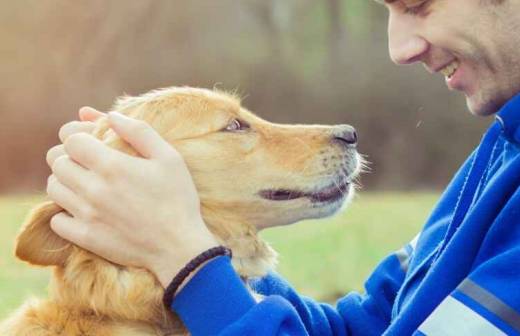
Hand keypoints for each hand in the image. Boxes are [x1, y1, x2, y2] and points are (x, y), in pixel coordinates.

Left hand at [46, 107, 217, 286]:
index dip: (79, 137)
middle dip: (69, 156)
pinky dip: (64, 212)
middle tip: (87, 162)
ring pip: (53, 188)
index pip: (70, 140)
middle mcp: (93, 188)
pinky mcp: (85, 237)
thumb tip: (111, 115)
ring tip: (84, 184)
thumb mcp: (169, 158)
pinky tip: (83, 210)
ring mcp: (86, 215)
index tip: (92, 143)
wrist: (179, 247)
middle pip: (56, 161)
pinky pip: (56, 219)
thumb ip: (139, 132)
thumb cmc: (178, 199)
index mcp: (112, 165)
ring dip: (64, 181)